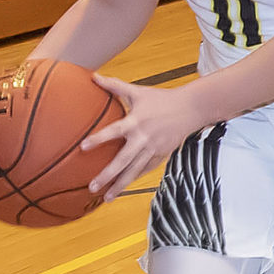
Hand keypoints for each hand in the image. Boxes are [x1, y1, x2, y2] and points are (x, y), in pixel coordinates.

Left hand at [81, 72, 204, 198]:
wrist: (191, 109)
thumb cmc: (162, 99)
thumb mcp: (137, 91)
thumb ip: (114, 86)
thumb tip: (93, 76)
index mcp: (135, 121)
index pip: (113, 131)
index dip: (98, 139)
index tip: (83, 148)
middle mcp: (143, 138)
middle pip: (122, 160)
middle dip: (107, 175)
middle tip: (92, 187)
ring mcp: (153, 149)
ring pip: (134, 171)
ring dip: (120, 185)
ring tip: (107, 197)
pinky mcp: (161, 155)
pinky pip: (145, 170)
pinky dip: (134, 178)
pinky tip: (123, 187)